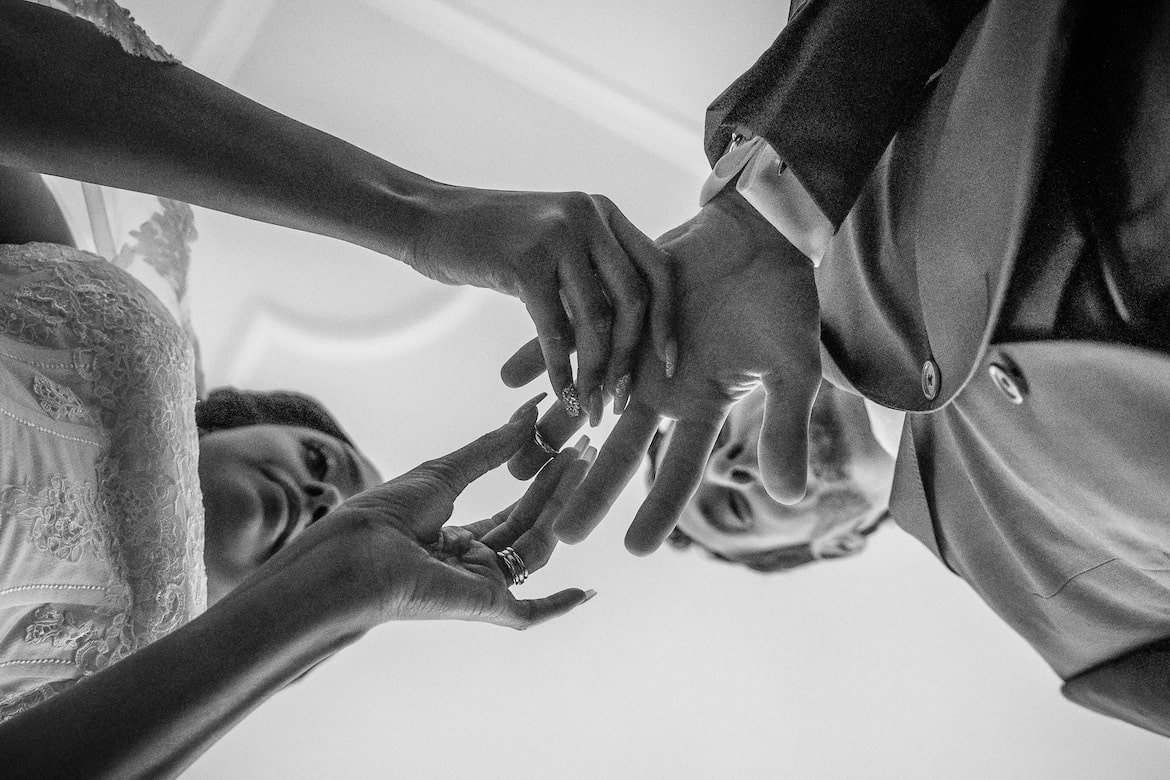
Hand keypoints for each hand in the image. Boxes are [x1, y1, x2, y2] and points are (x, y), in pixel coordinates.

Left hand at [292, 398, 594, 629]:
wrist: (357, 555)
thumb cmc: (385, 515)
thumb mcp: (444, 472)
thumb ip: (491, 448)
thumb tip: (527, 412)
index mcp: (452, 538)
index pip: (510, 511)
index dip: (540, 482)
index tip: (566, 451)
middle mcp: (469, 565)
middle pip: (527, 527)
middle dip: (557, 490)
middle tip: (585, 453)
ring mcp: (479, 587)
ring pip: (535, 550)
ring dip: (561, 512)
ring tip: (581, 470)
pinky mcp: (486, 607)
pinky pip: (530, 613)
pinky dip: (559, 606)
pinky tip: (587, 592)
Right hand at [406, 185, 675, 426]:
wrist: (427, 219)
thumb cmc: (492, 241)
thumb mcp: (554, 244)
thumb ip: (591, 273)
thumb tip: (627, 332)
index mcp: (604, 212)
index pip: (658, 270)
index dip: (668, 321)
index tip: (670, 364)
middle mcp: (589, 216)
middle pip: (634, 299)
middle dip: (631, 357)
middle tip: (621, 399)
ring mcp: (558, 235)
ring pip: (596, 320)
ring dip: (595, 373)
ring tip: (589, 408)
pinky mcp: (526, 261)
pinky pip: (554, 329)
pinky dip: (560, 369)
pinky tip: (560, 395)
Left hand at [501, 189, 821, 553]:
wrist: (757, 236)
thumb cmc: (784, 298)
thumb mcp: (795, 366)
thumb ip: (785, 426)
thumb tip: (789, 497)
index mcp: (702, 405)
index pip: (678, 469)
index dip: (659, 508)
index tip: (635, 550)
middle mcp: (661, 388)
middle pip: (619, 449)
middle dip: (589, 491)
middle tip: (558, 535)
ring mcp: (634, 352)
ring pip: (587, 401)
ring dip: (553, 432)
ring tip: (515, 469)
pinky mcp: (616, 313)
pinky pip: (573, 337)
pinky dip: (543, 357)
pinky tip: (508, 381)